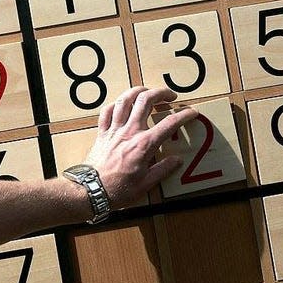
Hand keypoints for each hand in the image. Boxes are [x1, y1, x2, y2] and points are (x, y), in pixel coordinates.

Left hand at [83, 87, 197, 209]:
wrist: (90, 191)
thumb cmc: (117, 190)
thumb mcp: (146, 184)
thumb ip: (163, 169)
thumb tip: (177, 160)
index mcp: (144, 144)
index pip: (169, 124)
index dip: (184, 115)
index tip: (191, 112)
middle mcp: (130, 131)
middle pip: (146, 100)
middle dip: (161, 93)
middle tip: (171, 96)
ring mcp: (114, 130)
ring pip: (126, 99)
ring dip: (138, 91)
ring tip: (148, 91)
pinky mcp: (102, 133)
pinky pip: (107, 111)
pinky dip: (116, 104)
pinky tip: (122, 104)